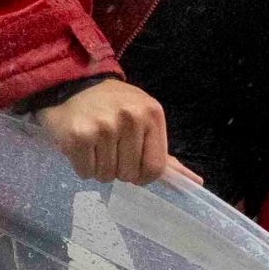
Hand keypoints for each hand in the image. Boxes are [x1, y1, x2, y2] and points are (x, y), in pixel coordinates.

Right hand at [36, 78, 171, 184]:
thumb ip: (165, 153)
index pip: (155, 168)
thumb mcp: (144, 119)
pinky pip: (86, 173)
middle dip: (117, 168)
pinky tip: (82, 145)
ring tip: (94, 144)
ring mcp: (104, 127)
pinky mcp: (79, 136)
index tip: (131, 165)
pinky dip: (82, 166)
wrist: (73, 87)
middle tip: (108, 146)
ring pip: (106, 175)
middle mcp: (130, 118)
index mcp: (151, 114)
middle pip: (129, 174)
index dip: (142, 175)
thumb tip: (195, 182)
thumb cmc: (112, 107)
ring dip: (98, 167)